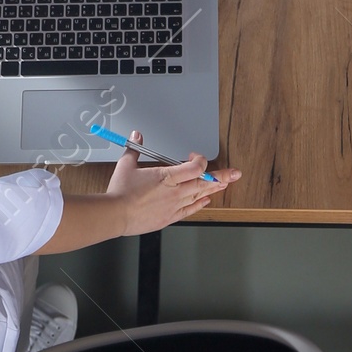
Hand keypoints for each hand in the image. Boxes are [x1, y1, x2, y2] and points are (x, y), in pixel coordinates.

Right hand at [105, 133, 238, 230]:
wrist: (115, 215)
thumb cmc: (121, 192)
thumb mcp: (126, 165)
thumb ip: (135, 148)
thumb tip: (137, 135)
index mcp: (166, 176)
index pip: (195, 167)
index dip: (200, 160)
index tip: (195, 156)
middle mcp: (174, 191)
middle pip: (204, 182)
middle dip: (222, 176)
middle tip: (235, 173)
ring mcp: (174, 205)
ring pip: (200, 196)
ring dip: (213, 189)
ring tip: (225, 184)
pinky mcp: (170, 217)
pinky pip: (190, 209)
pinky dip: (200, 204)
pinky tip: (206, 201)